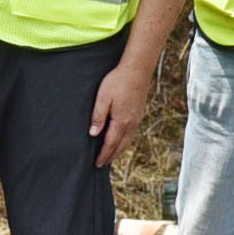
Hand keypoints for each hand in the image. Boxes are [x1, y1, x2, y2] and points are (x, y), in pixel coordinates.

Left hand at [87, 51, 153, 167]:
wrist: (137, 69)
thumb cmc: (117, 81)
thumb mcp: (103, 98)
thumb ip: (98, 117)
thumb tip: (93, 134)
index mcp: (121, 121)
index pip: (111, 144)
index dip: (103, 155)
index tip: (97, 163)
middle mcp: (131, 124)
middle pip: (121, 146)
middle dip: (111, 156)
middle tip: (102, 164)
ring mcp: (137, 119)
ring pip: (128, 141)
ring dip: (119, 151)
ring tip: (111, 156)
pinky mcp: (139, 114)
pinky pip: (132, 134)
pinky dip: (125, 142)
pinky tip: (121, 140)